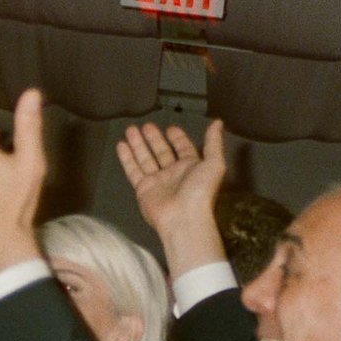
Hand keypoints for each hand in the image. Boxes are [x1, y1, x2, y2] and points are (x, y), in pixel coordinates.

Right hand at [116, 120, 225, 241]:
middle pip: (162, 151)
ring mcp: (157, 181)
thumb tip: (218, 122)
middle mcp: (173, 174)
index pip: (183, 148)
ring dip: (138, 144)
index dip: (177, 138)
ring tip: (130, 129)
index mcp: (191, 167)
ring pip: (145, 158)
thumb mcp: (214, 163)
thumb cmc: (201, 191)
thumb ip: (214, 142)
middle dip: (154, 138)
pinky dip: (127, 158)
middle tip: (146, 125)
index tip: (170, 128)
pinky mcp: (143, 189)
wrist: (184, 219)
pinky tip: (121, 145)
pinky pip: (133, 170)